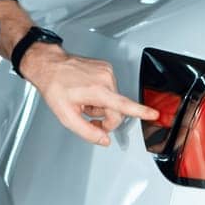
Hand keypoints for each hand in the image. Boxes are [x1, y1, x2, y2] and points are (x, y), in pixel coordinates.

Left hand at [19, 45, 158, 147]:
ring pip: (113, 100)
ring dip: (100, 105)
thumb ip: (88, 133)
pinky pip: (109, 89)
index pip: (124, 105)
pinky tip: (86, 92)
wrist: (50, 65)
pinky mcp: (106, 67)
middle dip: (104, 117)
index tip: (154, 114)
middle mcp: (106, 78)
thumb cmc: (55, 86)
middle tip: (87, 116)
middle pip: (116, 109)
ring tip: (83, 100)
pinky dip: (100, 95)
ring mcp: (106, 71)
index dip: (141, 112)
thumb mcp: (67, 116)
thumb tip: (104, 140)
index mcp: (98, 90)